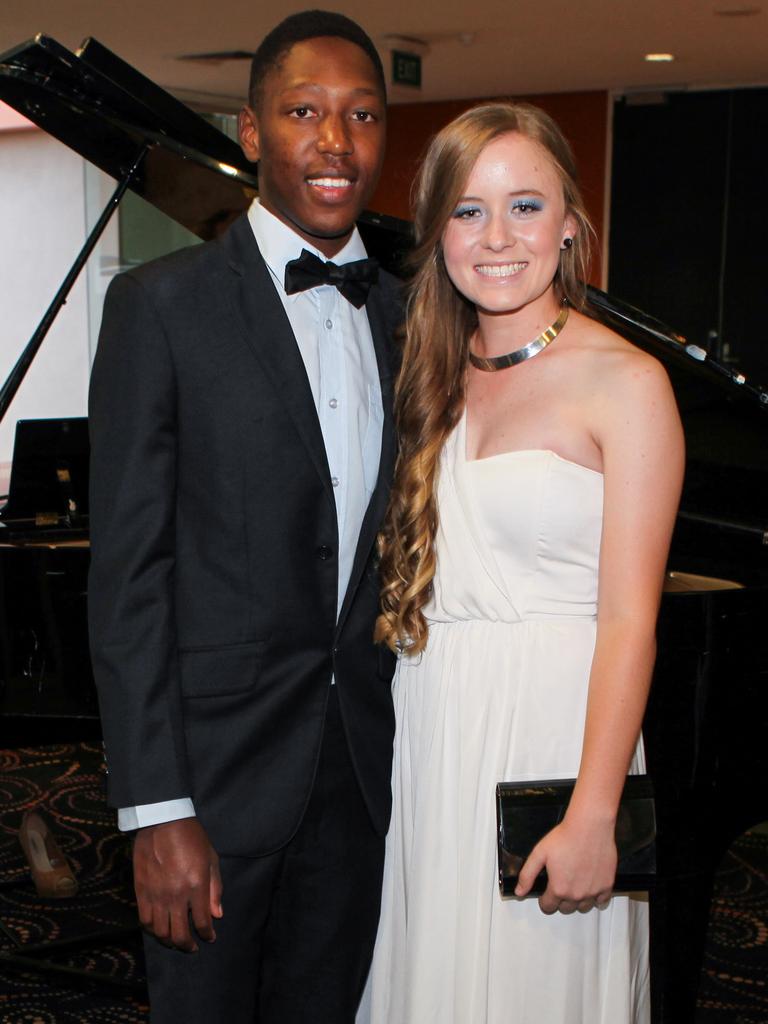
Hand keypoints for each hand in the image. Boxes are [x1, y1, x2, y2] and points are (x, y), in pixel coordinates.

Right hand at [133, 818, 222, 951]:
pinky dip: (152, 930)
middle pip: (179, 934)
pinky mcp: (141, 891)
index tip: (210, 937)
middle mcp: (175, 895)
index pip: (202, 922)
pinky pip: (145, 920)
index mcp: (196, 886)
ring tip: (176, 941)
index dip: (207, 934)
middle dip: (188, 945)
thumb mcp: (211, 859)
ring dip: (169, 941)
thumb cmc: (191, 837)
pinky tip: (159, 929)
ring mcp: (156, 895)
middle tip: (193, 947)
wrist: (162, 821)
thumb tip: (217, 915)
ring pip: (160, 932)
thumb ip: (215, 889)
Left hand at [514, 816, 616, 914]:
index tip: (546, 894)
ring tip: (575, 886)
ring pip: (583, 907)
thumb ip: (527, 875)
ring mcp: (593, 891)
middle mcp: (576, 894)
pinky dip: (596, 898)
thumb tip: (519, 891)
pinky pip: (602, 902)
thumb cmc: (565, 837)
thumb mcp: (539, 853)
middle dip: (560, 900)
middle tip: (560, 885)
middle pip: (565, 909)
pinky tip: (591, 888)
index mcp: (559, 888)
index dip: (544, 900)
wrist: (589, 826)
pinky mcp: (606, 885)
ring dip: (578, 901)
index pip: (548, 907)